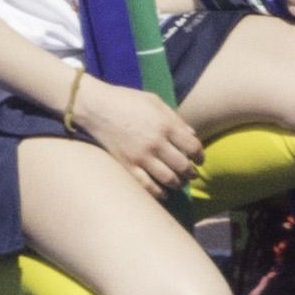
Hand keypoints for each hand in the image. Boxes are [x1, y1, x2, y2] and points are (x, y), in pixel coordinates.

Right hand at [72, 78, 200, 194]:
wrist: (95, 107)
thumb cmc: (126, 100)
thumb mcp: (155, 102)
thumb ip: (176, 119)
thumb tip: (192, 136)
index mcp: (166, 126)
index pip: (193, 147)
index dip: (200, 156)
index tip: (200, 160)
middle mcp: (155, 143)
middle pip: (182, 165)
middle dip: (191, 172)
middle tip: (192, 175)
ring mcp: (140, 156)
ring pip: (167, 178)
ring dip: (177, 183)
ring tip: (179, 183)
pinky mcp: (125, 165)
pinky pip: (145, 185)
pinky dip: (157, 192)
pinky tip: (163, 193)